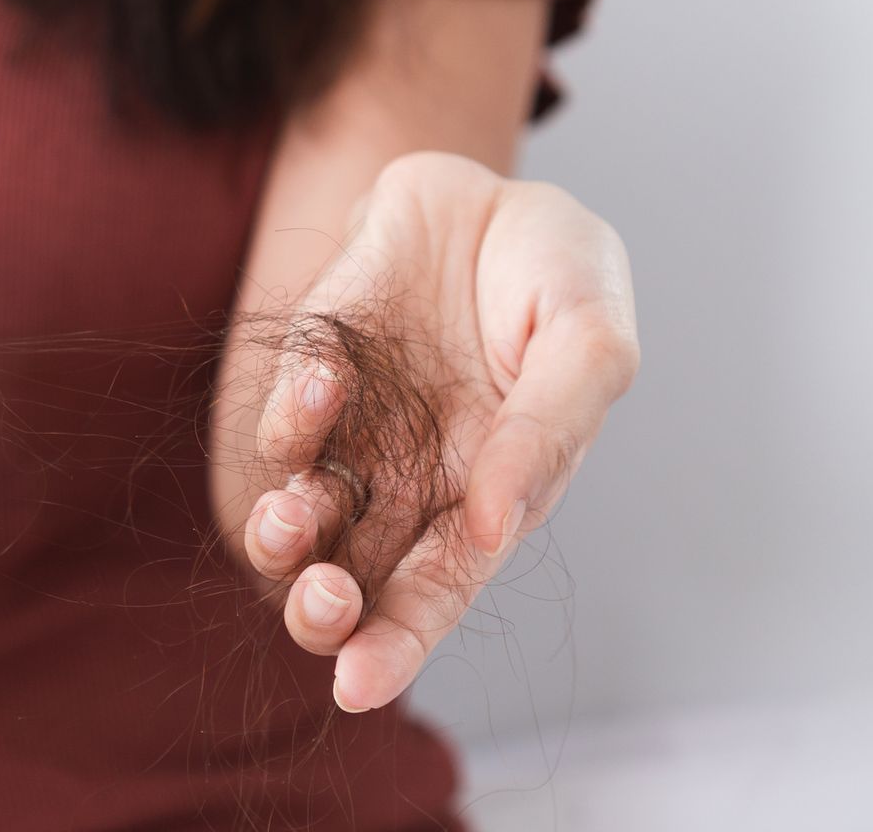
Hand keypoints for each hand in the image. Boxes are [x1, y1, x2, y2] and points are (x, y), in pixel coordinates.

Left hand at [241, 151, 638, 711]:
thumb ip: (549, 431)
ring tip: (289, 519)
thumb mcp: (588, 343)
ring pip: (302, 512)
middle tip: (322, 605)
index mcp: (490, 497)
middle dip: (326, 607)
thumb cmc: (558, 275)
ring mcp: (357, 430)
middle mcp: (413, 481)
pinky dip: (294, 412)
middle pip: (352, 575)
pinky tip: (327, 381)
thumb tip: (495, 526)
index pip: (436, 593)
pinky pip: (288, 415)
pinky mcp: (313, 370)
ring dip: (285, 531)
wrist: (491, 187)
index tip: (356, 686)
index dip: (398, 646)